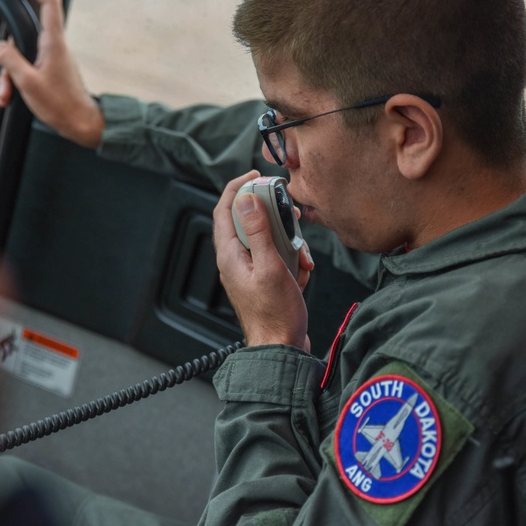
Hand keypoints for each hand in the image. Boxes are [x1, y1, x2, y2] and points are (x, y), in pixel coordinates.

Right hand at [0, 0, 103, 148]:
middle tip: (2, 68)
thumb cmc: (62, 106)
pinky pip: (28, 65)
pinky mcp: (50, 68)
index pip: (48, 0)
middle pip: (25, 31)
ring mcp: (52, 57)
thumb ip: (9, 61)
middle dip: (7, 50)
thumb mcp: (28, 82)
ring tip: (8, 91)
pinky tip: (12, 94)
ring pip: (22, 53)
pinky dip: (17, 79)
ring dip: (10, 72)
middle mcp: (55, 45)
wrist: (80, 123)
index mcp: (53, 42)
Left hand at [213, 171, 314, 350]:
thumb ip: (258, 231)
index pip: (224, 209)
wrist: (282, 349)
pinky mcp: (264, 281)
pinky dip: (292, 262)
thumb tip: (247, 198)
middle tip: (291, 217)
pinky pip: (278, 259)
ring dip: (289, 244)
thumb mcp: (270, 266)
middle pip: (250, 222)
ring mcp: (250, 271)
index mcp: (230, 255)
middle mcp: (236, 261)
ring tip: (300, 258)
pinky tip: (300, 274)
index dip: (238, 188)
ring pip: (268, 241)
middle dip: (274, 218)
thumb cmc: (275, 315)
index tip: (255, 176)